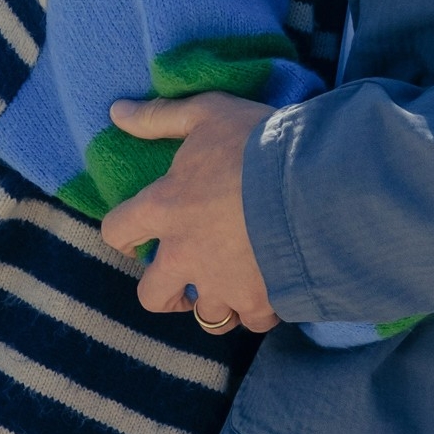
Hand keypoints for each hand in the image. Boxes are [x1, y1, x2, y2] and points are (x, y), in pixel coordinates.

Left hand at [101, 91, 278, 332]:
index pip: (117, 231)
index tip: (135, 238)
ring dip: (217, 300)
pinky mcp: (259, 300)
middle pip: (152, 295)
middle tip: (182, 279)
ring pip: (207, 314)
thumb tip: (118, 112)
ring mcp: (222, 283)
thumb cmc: (257, 142)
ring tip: (234, 282)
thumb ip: (160, 117)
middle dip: (164, 291)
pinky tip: (270, 288)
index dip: (122, 235)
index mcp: (164, 209)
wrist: (316, 180)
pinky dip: (260, 309)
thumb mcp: (208, 113)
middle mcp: (184, 255)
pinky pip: (253, 320)